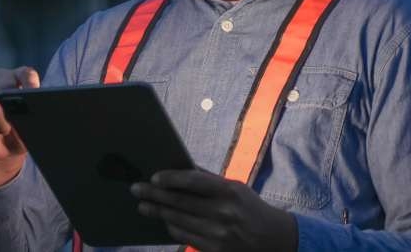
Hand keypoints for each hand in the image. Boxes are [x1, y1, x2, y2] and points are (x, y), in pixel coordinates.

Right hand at [0, 66, 40, 187]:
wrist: (2, 148)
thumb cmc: (21, 134)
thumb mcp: (32, 130)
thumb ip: (33, 121)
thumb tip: (31, 119)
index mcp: (22, 80)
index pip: (26, 74)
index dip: (29, 83)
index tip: (33, 93)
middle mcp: (2, 78)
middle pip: (6, 83)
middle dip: (10, 104)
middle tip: (14, 123)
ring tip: (3, 130)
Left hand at [131, 169, 297, 251]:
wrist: (274, 240)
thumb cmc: (250, 208)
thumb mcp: (236, 188)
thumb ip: (208, 179)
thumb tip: (179, 167)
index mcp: (229, 192)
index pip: (194, 181)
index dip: (171, 178)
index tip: (154, 177)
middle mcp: (223, 213)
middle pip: (180, 202)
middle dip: (154, 195)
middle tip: (136, 189)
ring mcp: (218, 234)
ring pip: (178, 220)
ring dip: (157, 212)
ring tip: (143, 206)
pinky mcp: (214, 250)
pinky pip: (184, 237)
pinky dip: (171, 227)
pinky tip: (163, 220)